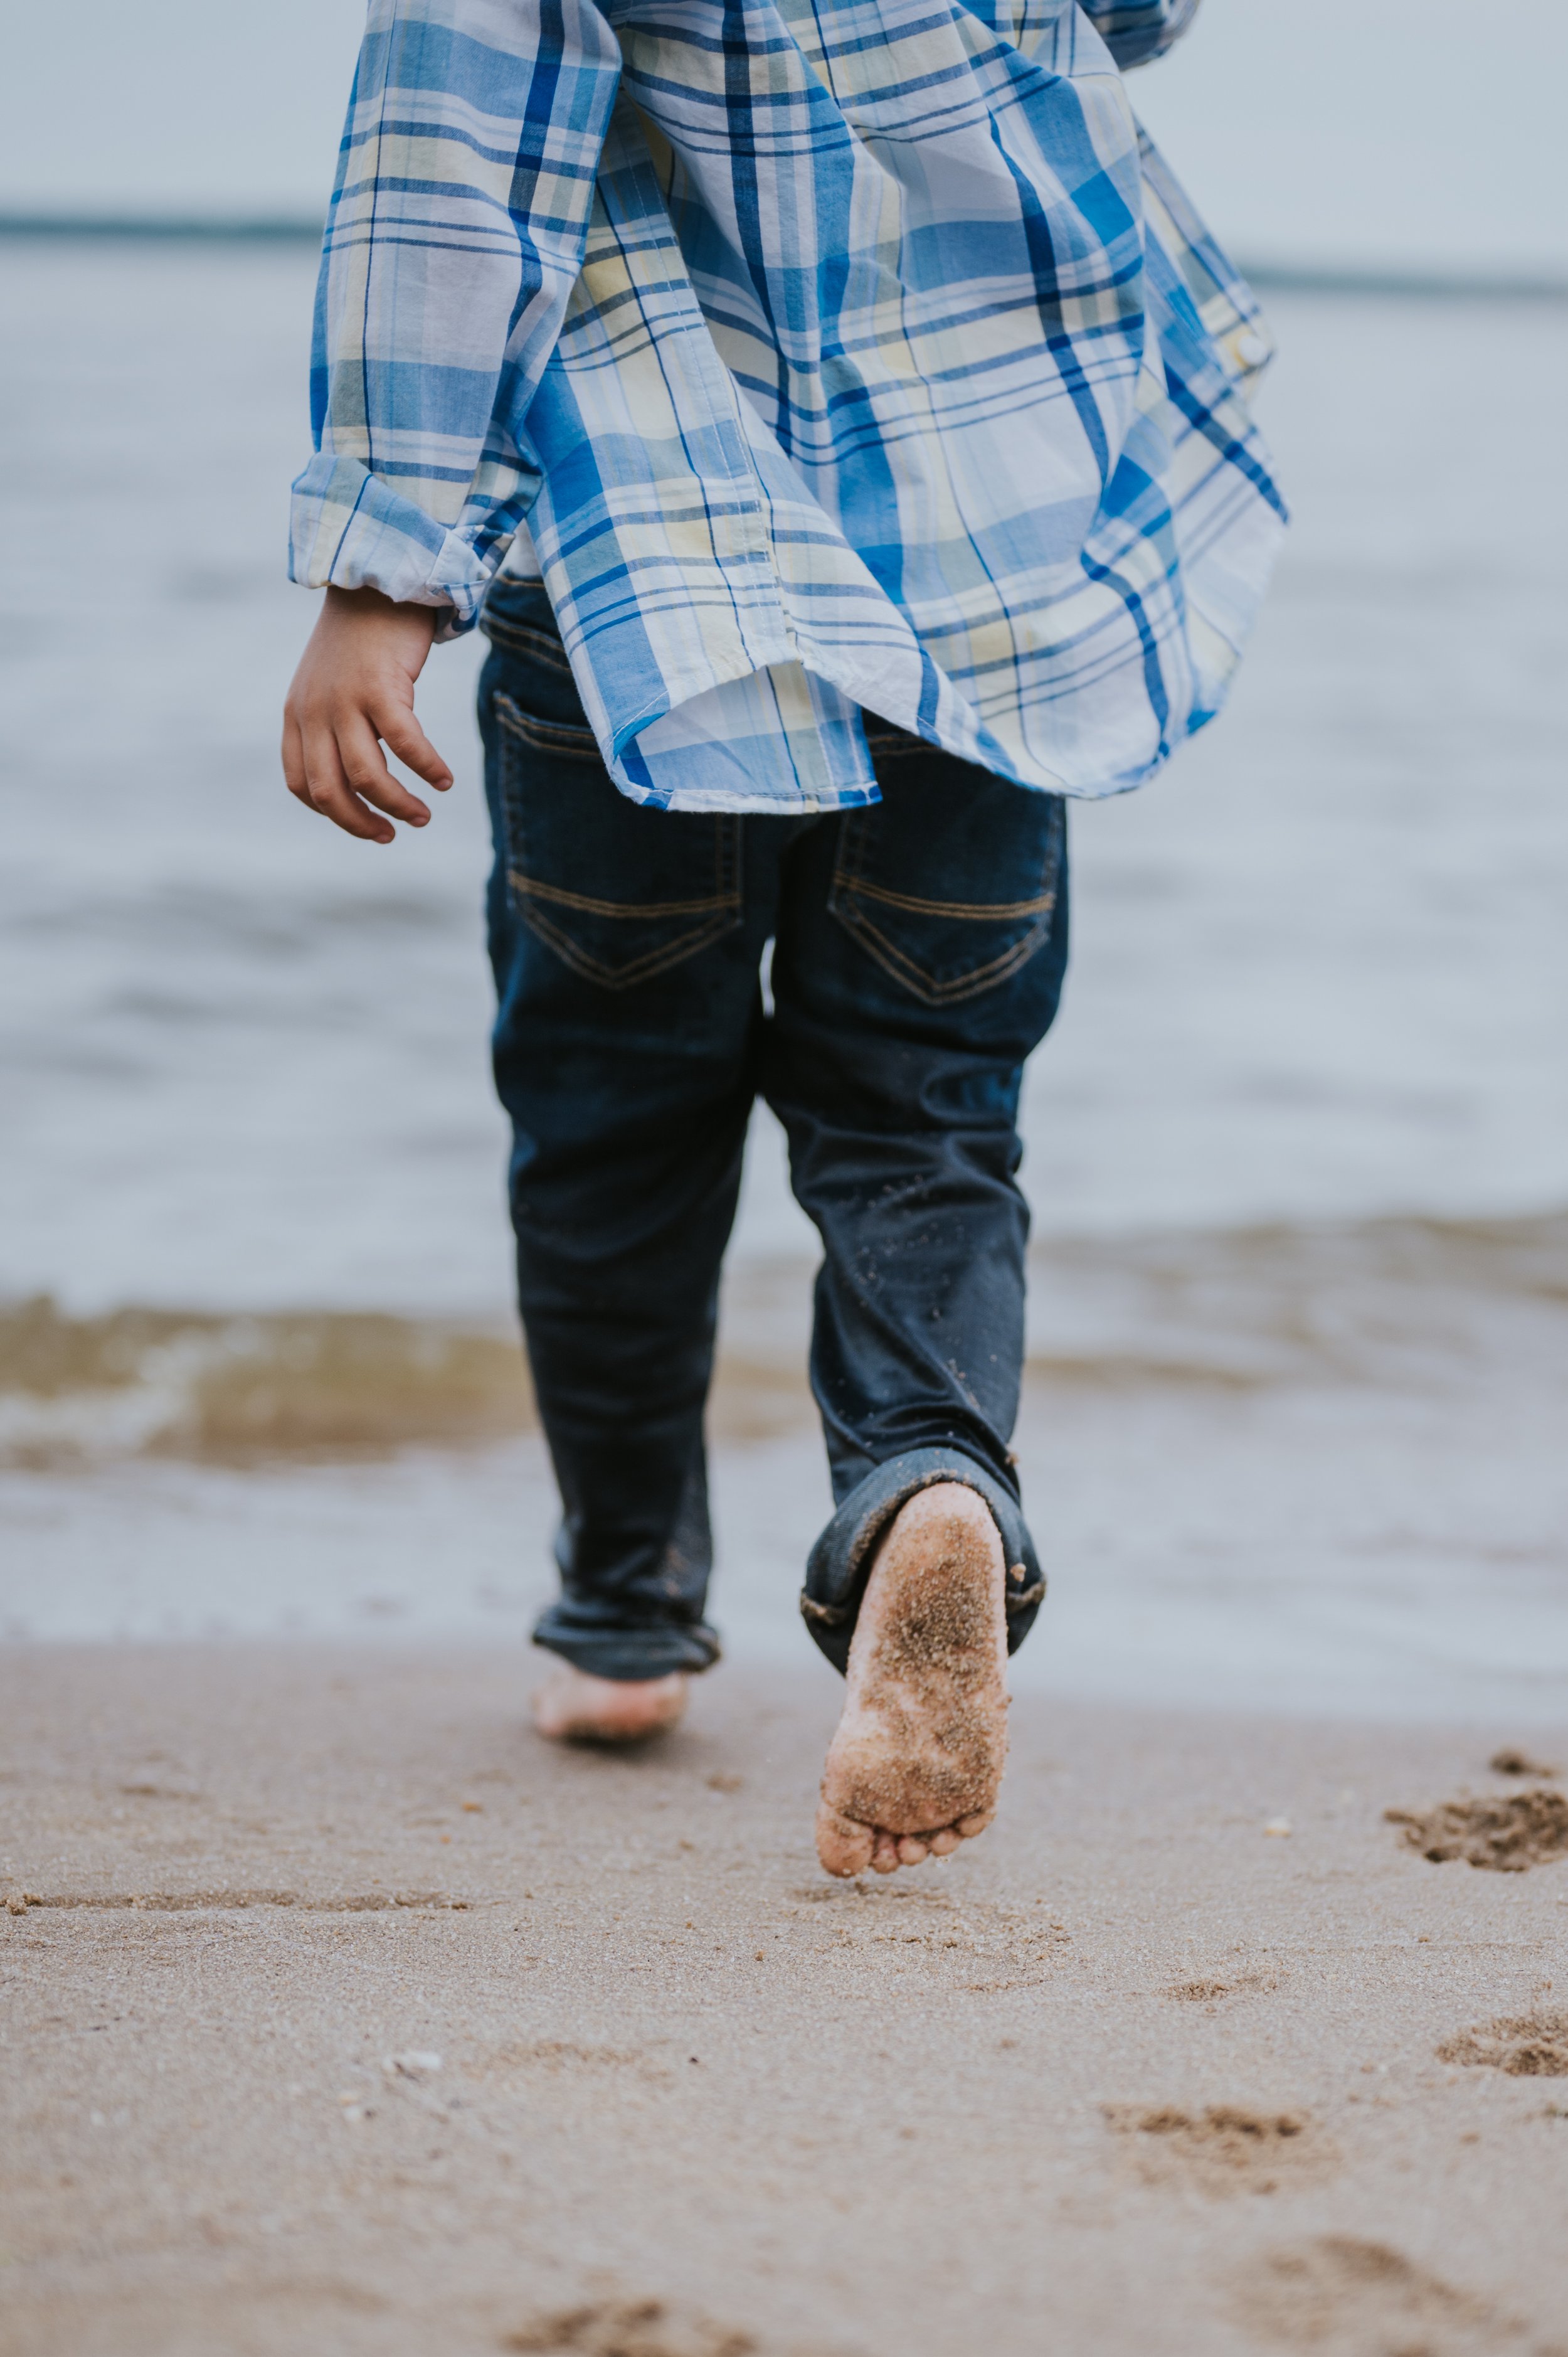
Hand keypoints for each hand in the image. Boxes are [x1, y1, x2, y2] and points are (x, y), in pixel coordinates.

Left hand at [282, 587, 453, 843]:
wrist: (376, 583)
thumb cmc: (361, 639)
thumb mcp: (330, 685)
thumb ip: (333, 725)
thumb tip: (360, 777)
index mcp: (298, 715)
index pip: (302, 784)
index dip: (333, 813)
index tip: (366, 823)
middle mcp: (313, 711)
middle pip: (330, 791)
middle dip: (362, 823)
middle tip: (392, 834)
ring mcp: (344, 700)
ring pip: (366, 776)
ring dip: (397, 805)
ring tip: (422, 816)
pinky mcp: (380, 687)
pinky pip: (405, 745)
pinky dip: (427, 769)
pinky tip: (444, 780)